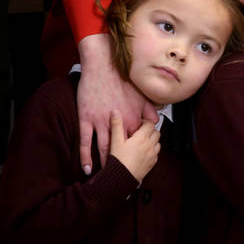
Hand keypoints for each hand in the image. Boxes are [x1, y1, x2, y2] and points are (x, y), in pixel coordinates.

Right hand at [77, 33, 156, 174]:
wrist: (103, 66)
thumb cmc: (123, 78)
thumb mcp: (142, 94)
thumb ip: (150, 109)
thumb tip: (158, 120)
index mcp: (133, 118)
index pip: (137, 141)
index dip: (137, 154)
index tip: (136, 166)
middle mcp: (119, 123)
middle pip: (120, 148)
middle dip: (120, 165)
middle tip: (121, 178)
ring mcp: (100, 122)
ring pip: (103, 148)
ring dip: (104, 164)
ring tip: (105, 178)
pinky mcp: (86, 119)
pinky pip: (85, 142)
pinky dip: (86, 157)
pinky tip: (88, 169)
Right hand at [108, 111, 159, 184]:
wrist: (121, 178)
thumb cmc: (118, 161)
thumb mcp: (115, 140)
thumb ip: (116, 125)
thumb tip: (115, 112)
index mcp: (142, 138)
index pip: (150, 124)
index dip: (145, 122)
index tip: (139, 123)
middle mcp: (150, 145)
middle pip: (156, 132)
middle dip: (150, 130)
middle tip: (141, 132)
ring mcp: (152, 154)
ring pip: (158, 142)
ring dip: (152, 140)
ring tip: (142, 141)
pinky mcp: (152, 163)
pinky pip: (156, 153)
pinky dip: (152, 150)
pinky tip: (144, 152)